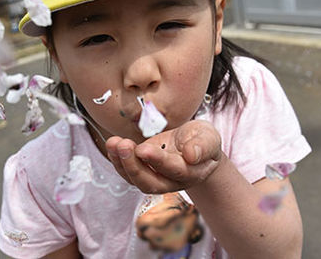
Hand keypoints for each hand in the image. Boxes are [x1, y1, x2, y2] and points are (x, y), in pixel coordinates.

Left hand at [105, 120, 221, 193]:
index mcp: (191, 173)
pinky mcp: (143, 171)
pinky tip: (112, 144)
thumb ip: (204, 146)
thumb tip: (192, 155)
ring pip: (135, 179)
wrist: (194, 144)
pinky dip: (117, 159)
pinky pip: (127, 171)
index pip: (173, 170)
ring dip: (121, 162)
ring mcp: (156, 179)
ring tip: (113, 142)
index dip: (157, 160)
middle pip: (149, 183)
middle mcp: (171, 181)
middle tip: (123, 146)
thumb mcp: (209, 137)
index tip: (143, 149)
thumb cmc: (202, 140)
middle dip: (133, 166)